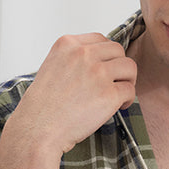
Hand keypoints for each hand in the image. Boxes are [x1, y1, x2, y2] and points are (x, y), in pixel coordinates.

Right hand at [11, 33, 137, 153]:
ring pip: (129, 67)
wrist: (38, 129)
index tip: (105, 68)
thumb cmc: (42, 107)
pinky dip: (128, 99)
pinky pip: (130, 90)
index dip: (106, 55)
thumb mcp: (52, 68)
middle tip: (115, 82)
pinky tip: (119, 107)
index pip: (100, 39)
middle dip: (119, 67)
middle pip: (118, 50)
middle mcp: (83, 55)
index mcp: (67, 44)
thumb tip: (98, 63)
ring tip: (119, 94)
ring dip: (128, 80)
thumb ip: (73, 60)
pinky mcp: (109, 94)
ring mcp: (97, 73)